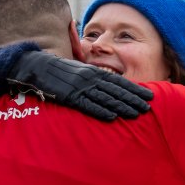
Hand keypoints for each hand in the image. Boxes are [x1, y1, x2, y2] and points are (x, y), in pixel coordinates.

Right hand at [6, 51, 152, 120]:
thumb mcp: (77, 70)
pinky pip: (87, 105)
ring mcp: (79, 87)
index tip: (149, 95)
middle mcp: (89, 78)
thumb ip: (92, 77)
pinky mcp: (68, 96)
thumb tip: (105, 86)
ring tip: (136, 114)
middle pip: (116, 90)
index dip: (135, 89)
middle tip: (148, 107)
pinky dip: (100, 111)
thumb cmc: (57, 70)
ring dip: (122, 106)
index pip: (118, 81)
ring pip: (105, 98)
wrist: (35, 66)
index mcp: (92, 71)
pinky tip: (112, 117)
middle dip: (133, 99)